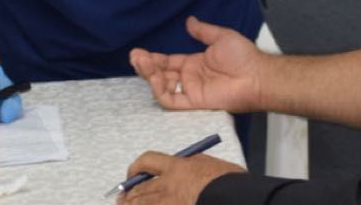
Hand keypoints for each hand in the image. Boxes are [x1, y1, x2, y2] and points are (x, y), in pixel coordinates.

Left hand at [119, 152, 242, 204]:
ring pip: (139, 204)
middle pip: (137, 189)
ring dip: (131, 204)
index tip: (132, 174)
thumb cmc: (230, 184)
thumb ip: (192, 164)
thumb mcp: (209, 165)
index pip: (147, 161)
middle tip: (123, 198)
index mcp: (176, 168)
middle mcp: (167, 187)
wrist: (236, 199)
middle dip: (128, 194)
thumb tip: (184, 166)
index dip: (136, 168)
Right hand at [128, 16, 263, 112]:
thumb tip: (189, 21)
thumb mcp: (220, 37)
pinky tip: (155, 76)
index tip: (140, 52)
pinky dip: (160, 90)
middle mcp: (189, 78)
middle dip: (146, 66)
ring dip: (150, 75)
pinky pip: (172, 100)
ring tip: (141, 62)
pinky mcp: (194, 102)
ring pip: (162, 86)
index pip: (168, 62)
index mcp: (194, 64)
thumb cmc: (242, 56)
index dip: (154, 58)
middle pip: (161, 74)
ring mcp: (191, 90)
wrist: (256, 74)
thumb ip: (203, 31)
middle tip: (135, 56)